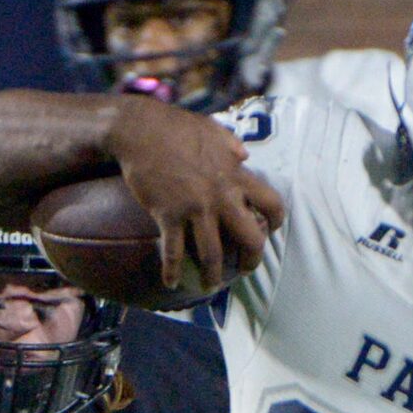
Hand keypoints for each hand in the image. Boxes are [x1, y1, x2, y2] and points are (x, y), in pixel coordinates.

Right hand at [108, 93, 285, 289]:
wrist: (138, 128)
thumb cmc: (175, 126)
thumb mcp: (211, 130)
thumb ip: (231, 145)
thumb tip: (244, 154)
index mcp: (235, 174)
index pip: (271, 203)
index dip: (274, 221)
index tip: (268, 229)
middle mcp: (221, 195)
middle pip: (250, 239)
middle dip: (250, 260)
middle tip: (244, 268)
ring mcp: (195, 208)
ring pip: (213, 255)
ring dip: (212, 276)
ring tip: (210, 286)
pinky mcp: (169, 215)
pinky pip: (174, 252)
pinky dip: (172, 271)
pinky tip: (171, 282)